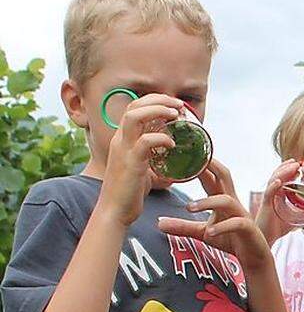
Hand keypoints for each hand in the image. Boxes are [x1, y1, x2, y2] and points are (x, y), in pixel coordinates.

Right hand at [98, 94, 185, 225]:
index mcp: (122, 139)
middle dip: (158, 100)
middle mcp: (120, 140)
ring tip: (176, 115)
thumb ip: (153, 157)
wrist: (115, 211)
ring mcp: (123, 149)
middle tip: (179, 105)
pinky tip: (173, 144)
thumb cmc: (130, 192)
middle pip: (134, 106)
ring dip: (157, 111)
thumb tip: (173, 154)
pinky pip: (145, 141)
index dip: (154, 101)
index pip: (134, 108)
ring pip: (134, 117)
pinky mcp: (130, 162)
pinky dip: (161, 138)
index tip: (174, 105)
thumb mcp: (143, 168)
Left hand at [156, 159, 272, 271]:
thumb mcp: (203, 232)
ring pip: (226, 200)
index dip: (199, 164)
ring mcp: (241, 214)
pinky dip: (222, 227)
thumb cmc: (230, 240)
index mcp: (222, 198)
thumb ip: (183, 226)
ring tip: (189, 207)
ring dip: (207, 202)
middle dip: (210, 165)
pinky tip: (209, 232)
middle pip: (224, 176)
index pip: (211, 175)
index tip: (182, 155)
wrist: (253, 258)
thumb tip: (159, 223)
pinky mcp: (248, 229)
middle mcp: (233, 202)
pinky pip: (236, 223)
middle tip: (190, 163)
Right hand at [255, 160, 301, 243]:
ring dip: (283, 173)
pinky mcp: (265, 206)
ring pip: (273, 181)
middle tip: (297, 162)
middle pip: (277, 176)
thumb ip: (302, 213)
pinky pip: (268, 194)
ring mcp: (267, 199)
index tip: (300, 166)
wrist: (266, 239)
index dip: (290, 171)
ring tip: (293, 166)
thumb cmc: (277, 229)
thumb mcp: (293, 218)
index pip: (282, 179)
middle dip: (287, 168)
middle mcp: (271, 194)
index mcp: (277, 195)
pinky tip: (279, 182)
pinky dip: (273, 187)